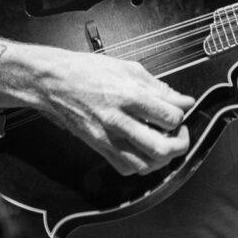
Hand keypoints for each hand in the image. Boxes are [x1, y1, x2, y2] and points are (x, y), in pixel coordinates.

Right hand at [37, 48, 194, 175]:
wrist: (54, 82)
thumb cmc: (89, 71)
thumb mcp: (129, 69)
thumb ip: (159, 88)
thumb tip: (183, 100)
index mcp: (129, 96)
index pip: (170, 117)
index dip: (182, 115)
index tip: (182, 110)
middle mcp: (119, 121)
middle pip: (161, 148)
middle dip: (180, 143)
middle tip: (180, 132)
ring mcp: (107, 138)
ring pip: (145, 165)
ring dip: (162, 157)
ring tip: (164, 141)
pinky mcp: (99, 148)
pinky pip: (126, 168)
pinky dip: (141, 164)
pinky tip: (144, 149)